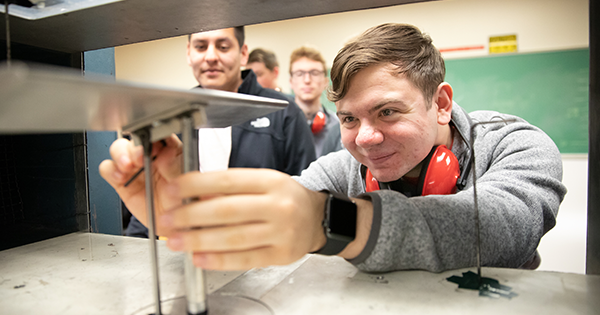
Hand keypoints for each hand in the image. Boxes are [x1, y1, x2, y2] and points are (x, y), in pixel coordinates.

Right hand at [98, 134, 182, 234]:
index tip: (153, 145)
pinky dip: (111, 170)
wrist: (174, 223)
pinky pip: (108, 169)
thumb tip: (165, 153)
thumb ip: (176, 163)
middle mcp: (148, 155)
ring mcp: (134, 168)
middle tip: (138, 158)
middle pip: (133, 138)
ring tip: (127, 166)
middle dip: (134, 146)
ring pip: (118, 149)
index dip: (151, 134)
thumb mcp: (187, 178)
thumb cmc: (184, 199)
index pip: (155, 131)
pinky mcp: (121, 182)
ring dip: (120, 154)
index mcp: (168, 149)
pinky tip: (121, 178)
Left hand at [159, 169, 327, 269]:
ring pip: (233, 237)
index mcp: (270, 181)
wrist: (317, 219)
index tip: (172, 189)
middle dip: (190, 216)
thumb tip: (191, 195)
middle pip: (227, 210)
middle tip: (168, 219)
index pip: (227, 180)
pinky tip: (199, 258)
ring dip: (199, 240)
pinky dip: (219, 260)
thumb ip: (231, 188)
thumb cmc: (284, 198)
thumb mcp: (262, 183)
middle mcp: (278, 205)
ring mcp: (281, 231)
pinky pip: (245, 259)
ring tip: (177, 241)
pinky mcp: (281, 254)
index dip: (195, 185)